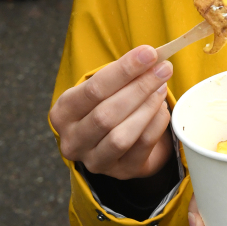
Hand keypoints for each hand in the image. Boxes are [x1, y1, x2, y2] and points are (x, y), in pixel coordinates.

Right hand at [49, 45, 173, 179]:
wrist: (114, 137)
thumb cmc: (108, 102)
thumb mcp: (107, 86)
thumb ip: (124, 72)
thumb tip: (152, 56)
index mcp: (63, 113)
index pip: (93, 89)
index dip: (124, 70)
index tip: (149, 53)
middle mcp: (73, 141)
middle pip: (107, 114)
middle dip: (140, 88)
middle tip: (164, 69)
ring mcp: (95, 161)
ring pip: (121, 136)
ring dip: (147, 108)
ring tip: (161, 88)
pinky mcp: (120, 172)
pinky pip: (142, 147)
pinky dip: (156, 123)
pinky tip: (162, 108)